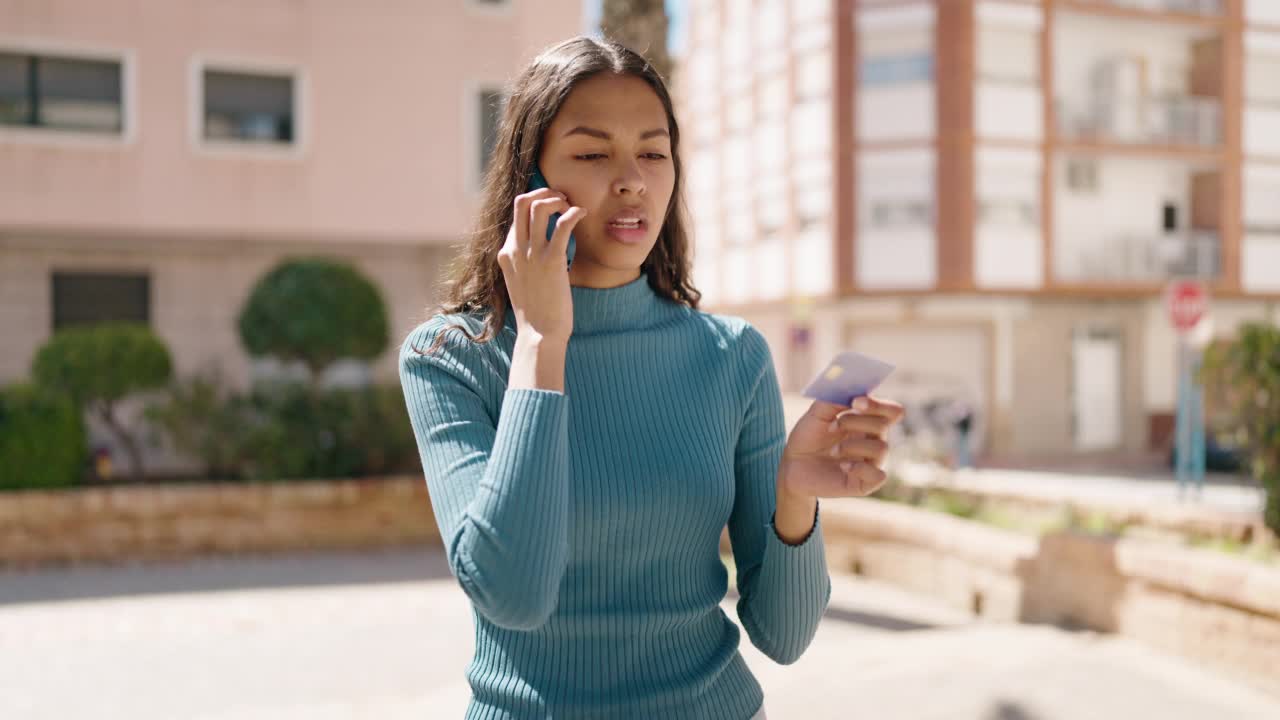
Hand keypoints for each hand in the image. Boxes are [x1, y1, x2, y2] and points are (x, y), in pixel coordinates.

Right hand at [498, 188, 584, 343]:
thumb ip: (525, 264)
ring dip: (557, 199)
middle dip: (543, 193)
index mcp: (506, 254)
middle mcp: (515, 250)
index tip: (553, 207)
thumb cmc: (536, 313)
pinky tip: (583, 214)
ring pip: (538, 206)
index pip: (516, 215)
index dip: (535, 204)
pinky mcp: (551, 261)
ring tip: (571, 206)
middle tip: (561, 200)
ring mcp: (531, 254)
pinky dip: (574, 213)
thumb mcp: (522, 283)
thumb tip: (541, 253)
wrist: (539, 334)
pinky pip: (562, 224)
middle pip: (522, 202)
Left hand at [780, 395, 904, 497]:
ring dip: (853, 445)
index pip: (891, 411)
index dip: (879, 404)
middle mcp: (874, 440)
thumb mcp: (816, 414)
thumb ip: (833, 400)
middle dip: (855, 421)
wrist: (793, 465)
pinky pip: (878, 475)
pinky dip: (860, 468)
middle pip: (883, 425)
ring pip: (881, 448)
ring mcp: (871, 462)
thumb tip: (852, 392)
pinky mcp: (865, 483)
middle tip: (832, 426)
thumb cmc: (808, 437)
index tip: (856, 401)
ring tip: (832, 451)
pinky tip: (842, 466)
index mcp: (867, 421)